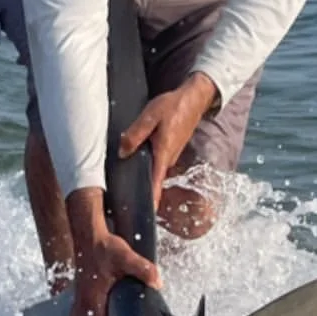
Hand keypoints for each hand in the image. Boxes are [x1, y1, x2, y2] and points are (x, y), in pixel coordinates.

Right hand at [65, 188, 160, 315]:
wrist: (89, 236)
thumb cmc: (105, 248)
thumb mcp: (126, 257)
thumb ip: (143, 270)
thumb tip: (157, 283)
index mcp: (92, 297)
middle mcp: (82, 300)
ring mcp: (78, 297)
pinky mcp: (78, 292)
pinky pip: (76, 315)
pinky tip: (97, 315)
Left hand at [118, 72, 217, 206]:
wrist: (193, 99)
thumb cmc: (173, 106)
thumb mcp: (149, 116)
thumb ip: (135, 135)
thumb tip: (122, 153)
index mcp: (163, 153)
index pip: (155, 184)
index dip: (150, 201)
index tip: (144, 216)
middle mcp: (168, 159)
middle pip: (151, 180)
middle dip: (140, 189)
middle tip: (122, 200)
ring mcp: (170, 156)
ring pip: (152, 169)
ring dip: (142, 175)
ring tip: (125, 182)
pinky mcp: (169, 151)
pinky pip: (155, 162)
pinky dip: (147, 164)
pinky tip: (135, 160)